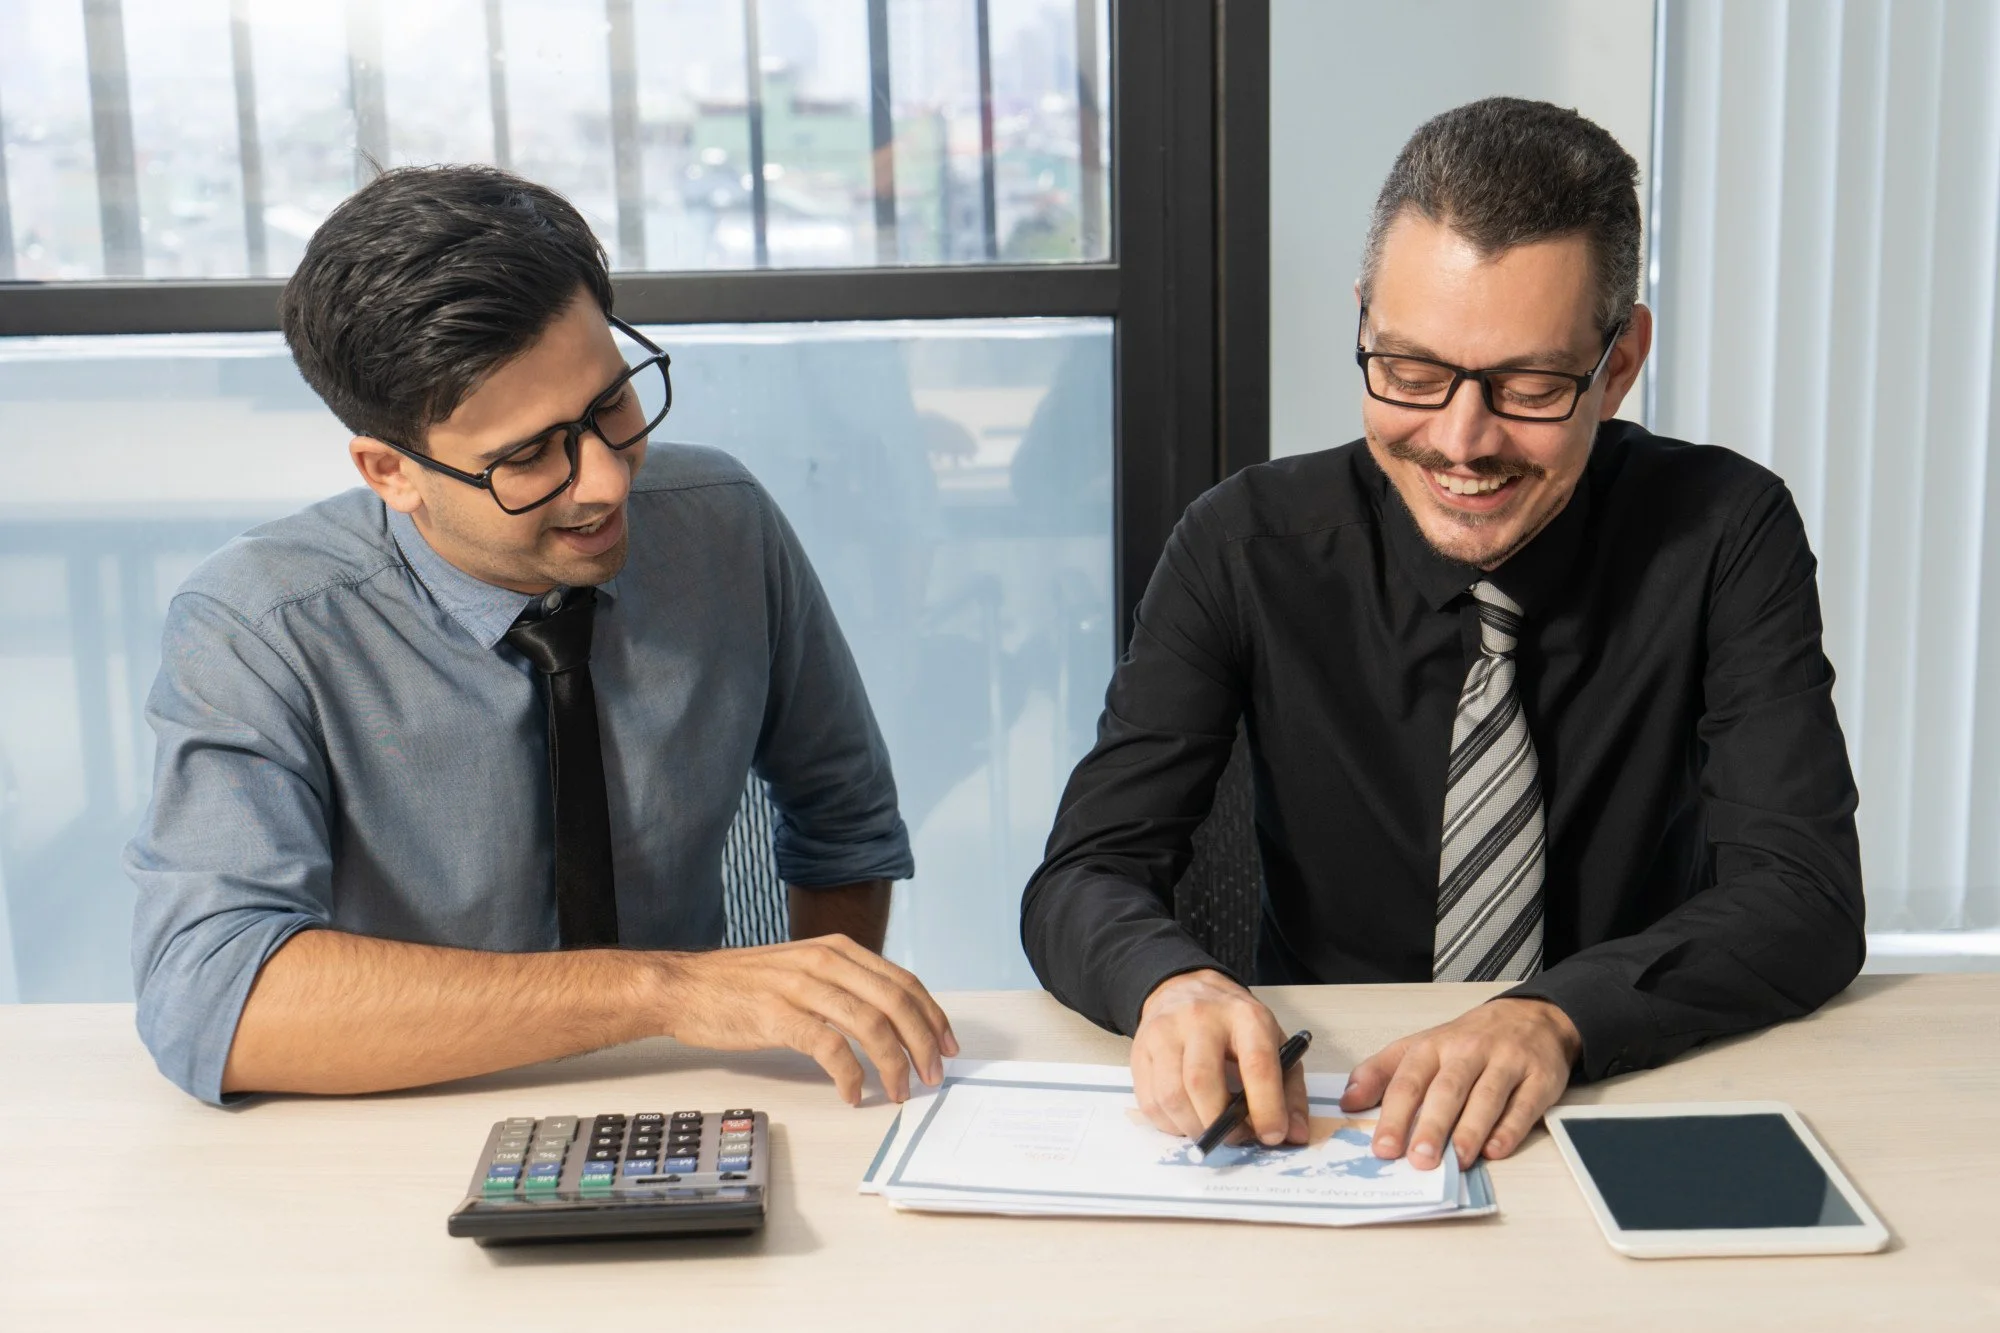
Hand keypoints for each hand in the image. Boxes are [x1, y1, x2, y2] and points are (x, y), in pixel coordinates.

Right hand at [651, 934, 957, 1105]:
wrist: (685, 986)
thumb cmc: (741, 984)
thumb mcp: (802, 968)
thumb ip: (842, 984)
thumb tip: (886, 1019)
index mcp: (837, 949)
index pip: (903, 982)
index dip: (932, 1016)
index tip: (946, 1045)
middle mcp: (825, 962)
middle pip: (896, 1003)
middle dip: (923, 1043)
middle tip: (931, 1075)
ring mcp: (801, 987)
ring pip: (870, 1025)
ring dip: (893, 1064)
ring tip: (899, 1091)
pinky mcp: (778, 1015)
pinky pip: (829, 1048)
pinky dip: (849, 1075)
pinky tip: (853, 1093)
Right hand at [1131, 969, 1308, 1146]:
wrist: (1185, 988)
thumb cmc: (1234, 1025)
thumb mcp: (1273, 1043)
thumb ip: (1290, 1091)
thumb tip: (1294, 1135)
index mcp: (1244, 1016)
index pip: (1256, 1064)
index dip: (1266, 1107)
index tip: (1272, 1136)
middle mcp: (1200, 1019)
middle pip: (1202, 1082)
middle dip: (1220, 1124)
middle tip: (1235, 1137)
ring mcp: (1164, 1032)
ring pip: (1171, 1095)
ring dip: (1193, 1128)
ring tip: (1210, 1129)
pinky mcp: (1140, 1049)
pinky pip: (1149, 1101)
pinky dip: (1170, 1124)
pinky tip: (1187, 1119)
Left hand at [1340, 997, 1580, 1168]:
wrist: (1529, 1017)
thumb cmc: (1467, 1041)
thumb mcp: (1420, 1047)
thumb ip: (1381, 1072)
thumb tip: (1348, 1101)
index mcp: (1433, 1046)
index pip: (1409, 1080)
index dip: (1394, 1115)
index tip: (1383, 1148)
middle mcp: (1468, 1052)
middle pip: (1447, 1089)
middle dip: (1432, 1126)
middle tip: (1419, 1159)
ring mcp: (1506, 1063)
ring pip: (1486, 1096)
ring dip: (1470, 1131)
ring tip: (1456, 1161)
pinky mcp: (1539, 1077)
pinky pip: (1524, 1104)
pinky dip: (1510, 1129)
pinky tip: (1495, 1150)